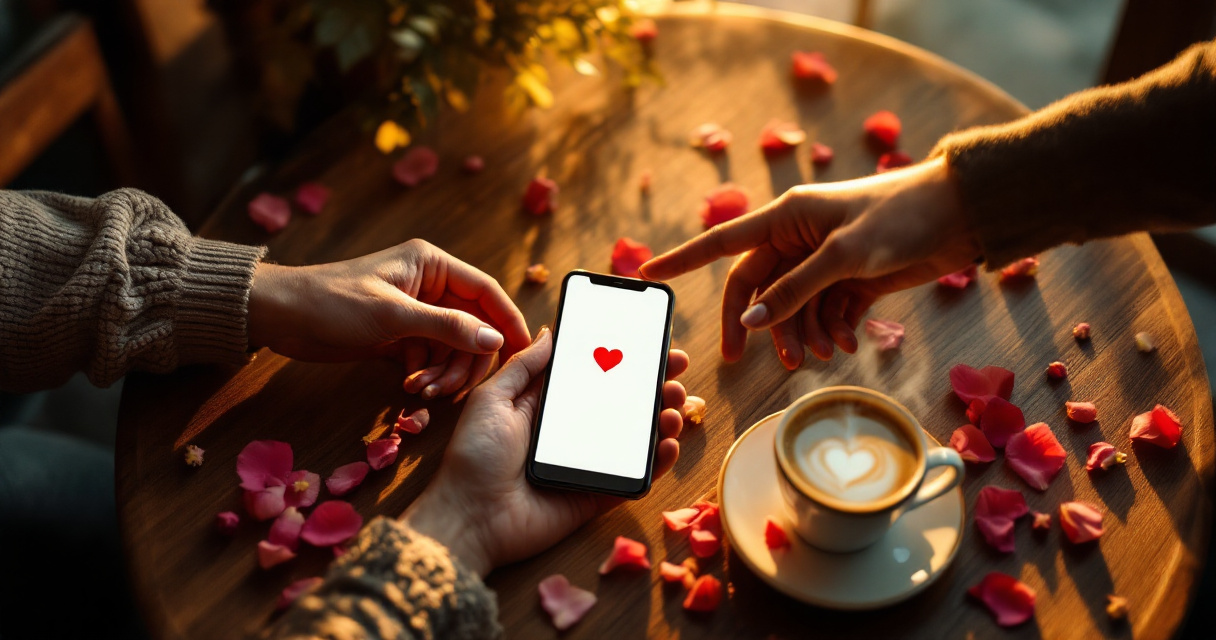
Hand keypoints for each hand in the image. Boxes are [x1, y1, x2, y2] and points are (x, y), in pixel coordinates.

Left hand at [247, 239, 530, 397]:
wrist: (280, 316)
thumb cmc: (332, 303)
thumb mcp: (393, 316)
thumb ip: (448, 328)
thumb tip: (495, 341)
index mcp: (434, 265)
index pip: (487, 292)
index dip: (508, 321)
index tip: (524, 352)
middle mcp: (431, 286)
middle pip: (474, 326)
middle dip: (466, 360)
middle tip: (449, 388)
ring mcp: (416, 312)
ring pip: (454, 347)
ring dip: (444, 373)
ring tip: (419, 390)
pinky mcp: (400, 336)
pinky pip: (431, 358)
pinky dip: (426, 375)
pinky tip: (408, 387)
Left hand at [401, 328, 688, 576]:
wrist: (469, 517)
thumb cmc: (473, 456)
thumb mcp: (492, 398)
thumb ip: (524, 366)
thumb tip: (550, 332)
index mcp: (546, 406)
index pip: (594, 377)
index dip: (624, 361)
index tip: (652, 344)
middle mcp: (571, 432)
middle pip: (623, 405)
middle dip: (654, 387)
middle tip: (675, 374)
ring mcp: (586, 463)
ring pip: (635, 439)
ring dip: (662, 420)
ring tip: (675, 406)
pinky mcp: (595, 494)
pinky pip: (634, 477)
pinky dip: (657, 462)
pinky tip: (668, 444)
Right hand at [640, 157, 979, 367]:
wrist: (961, 216)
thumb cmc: (901, 218)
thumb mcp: (845, 256)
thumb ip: (796, 290)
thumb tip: (754, 323)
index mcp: (785, 218)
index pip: (721, 242)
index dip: (684, 259)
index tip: (648, 274)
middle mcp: (797, 239)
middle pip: (756, 288)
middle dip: (756, 323)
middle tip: (744, 359)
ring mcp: (823, 261)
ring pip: (790, 306)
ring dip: (799, 332)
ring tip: (819, 354)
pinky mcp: (850, 280)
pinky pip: (822, 312)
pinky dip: (829, 330)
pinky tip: (844, 344)